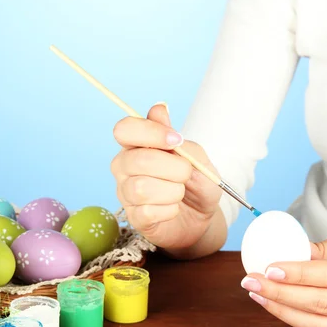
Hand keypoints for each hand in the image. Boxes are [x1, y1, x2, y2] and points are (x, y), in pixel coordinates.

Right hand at [111, 103, 221, 249]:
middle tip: (186, 173)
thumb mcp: (198, 158)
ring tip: (180, 192)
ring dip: (172, 191)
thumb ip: (178, 139)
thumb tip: (160, 108)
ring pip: (142, 188)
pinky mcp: (135, 218)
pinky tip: (173, 208)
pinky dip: (170, 210)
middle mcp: (125, 167)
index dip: (150, 132)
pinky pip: (148, 211)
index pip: (125, 129)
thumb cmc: (196, 183)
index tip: (176, 141)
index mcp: (136, 145)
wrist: (202, 216)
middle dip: (173, 167)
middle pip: (138, 160)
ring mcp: (126, 194)